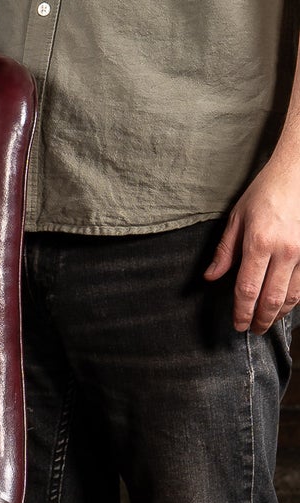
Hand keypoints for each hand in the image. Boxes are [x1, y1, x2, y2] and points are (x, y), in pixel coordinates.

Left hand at [204, 152, 299, 331]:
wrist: (298, 172)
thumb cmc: (266, 192)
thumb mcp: (237, 217)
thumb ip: (225, 251)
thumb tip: (211, 277)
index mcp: (260, 242)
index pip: (247, 289)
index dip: (241, 311)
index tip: (237, 324)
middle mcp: (285, 251)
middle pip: (270, 299)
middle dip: (260, 320)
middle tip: (253, 330)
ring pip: (291, 296)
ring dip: (278, 314)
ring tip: (268, 321)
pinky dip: (293, 299)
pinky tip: (284, 304)